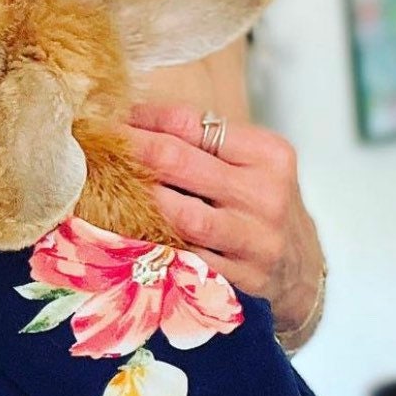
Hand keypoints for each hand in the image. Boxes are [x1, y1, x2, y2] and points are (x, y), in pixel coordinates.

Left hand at [125, 102, 321, 335]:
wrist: (300, 269)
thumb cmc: (259, 205)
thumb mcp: (247, 164)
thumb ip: (201, 142)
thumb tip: (129, 116)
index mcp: (268, 154)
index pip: (192, 123)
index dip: (144, 118)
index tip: (111, 118)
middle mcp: (266, 194)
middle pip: (182, 162)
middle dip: (131, 151)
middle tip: (95, 147)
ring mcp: (256, 240)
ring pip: (184, 214)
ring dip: (138, 199)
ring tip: (104, 188)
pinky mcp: (243, 279)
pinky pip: (187, 258)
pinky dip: (155, 244)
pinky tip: (126, 232)